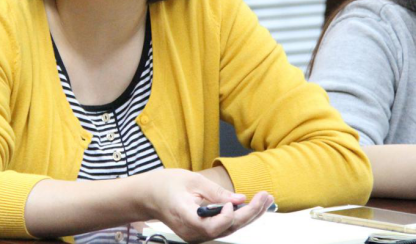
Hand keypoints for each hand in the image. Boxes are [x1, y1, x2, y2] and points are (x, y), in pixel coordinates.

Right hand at [141, 169, 272, 242]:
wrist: (149, 196)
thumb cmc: (166, 185)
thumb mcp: (192, 180)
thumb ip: (216, 192)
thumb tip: (239, 199)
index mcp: (186, 216)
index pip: (212, 226)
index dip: (227, 216)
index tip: (234, 201)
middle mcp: (192, 232)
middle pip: (227, 229)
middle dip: (250, 213)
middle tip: (266, 196)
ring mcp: (196, 235)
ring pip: (228, 229)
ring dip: (249, 215)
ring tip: (266, 200)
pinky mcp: (201, 232)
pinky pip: (223, 227)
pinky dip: (238, 217)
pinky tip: (251, 206)